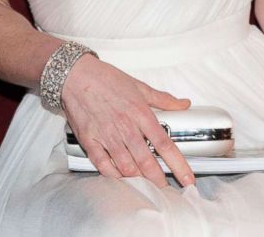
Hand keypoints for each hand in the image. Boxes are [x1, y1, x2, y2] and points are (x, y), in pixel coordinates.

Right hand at [62, 54, 194, 188]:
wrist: (75, 74)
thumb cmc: (105, 78)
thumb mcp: (138, 86)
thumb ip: (163, 99)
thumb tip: (183, 103)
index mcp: (140, 113)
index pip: (165, 144)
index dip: (178, 165)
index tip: (188, 178)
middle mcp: (125, 127)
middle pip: (147, 161)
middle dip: (159, 180)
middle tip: (165, 188)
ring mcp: (106, 135)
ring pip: (126, 167)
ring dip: (138, 179)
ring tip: (144, 184)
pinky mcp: (90, 140)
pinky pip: (103, 165)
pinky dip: (113, 175)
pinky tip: (119, 177)